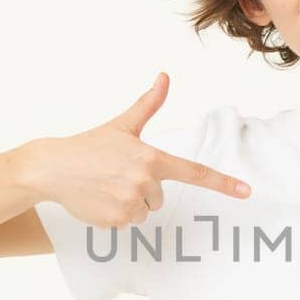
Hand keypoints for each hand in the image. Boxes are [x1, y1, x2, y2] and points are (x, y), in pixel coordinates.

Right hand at [23, 72, 250, 227]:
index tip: (246, 192)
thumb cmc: (90, 146)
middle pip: (160, 196)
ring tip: (106, 187)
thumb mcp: (122, 125)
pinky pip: (128, 223)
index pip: (194, 172)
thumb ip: (148, 104)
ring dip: (130, 203)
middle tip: (117, 176)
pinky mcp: (117, 220)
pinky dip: (116, 215)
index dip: (223, 183)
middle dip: (142, 189)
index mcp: (151, 157)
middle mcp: (145, 181)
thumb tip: (165, 76)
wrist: (52, 168)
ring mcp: (131, 202)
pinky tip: (99, 200)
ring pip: (145, 211)